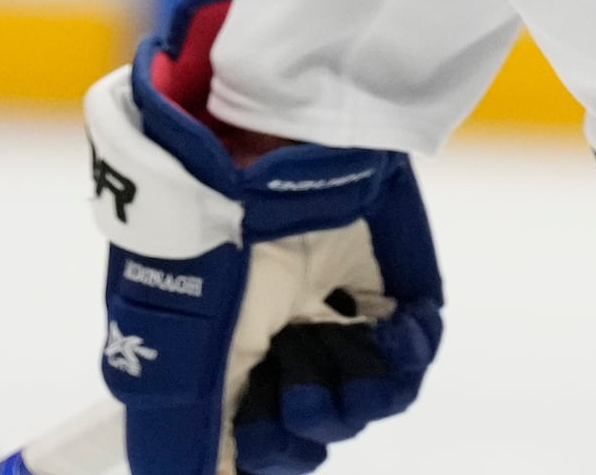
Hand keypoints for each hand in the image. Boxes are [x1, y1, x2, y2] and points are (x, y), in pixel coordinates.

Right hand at [84, 0, 441, 474]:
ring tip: (341, 359)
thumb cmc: (216, 245)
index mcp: (223, 347)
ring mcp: (338, 308)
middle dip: (307, 430)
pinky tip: (387, 334)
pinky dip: (402, 356)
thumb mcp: (183, 355)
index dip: (264, 452)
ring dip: (356, 399)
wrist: (277, 151)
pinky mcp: (394, 288)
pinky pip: (411, 355)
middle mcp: (280, 332)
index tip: (262, 440)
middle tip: (300, 400)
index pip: (253, 433)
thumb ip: (184, 436)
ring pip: (364, 402)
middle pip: (309, 427)